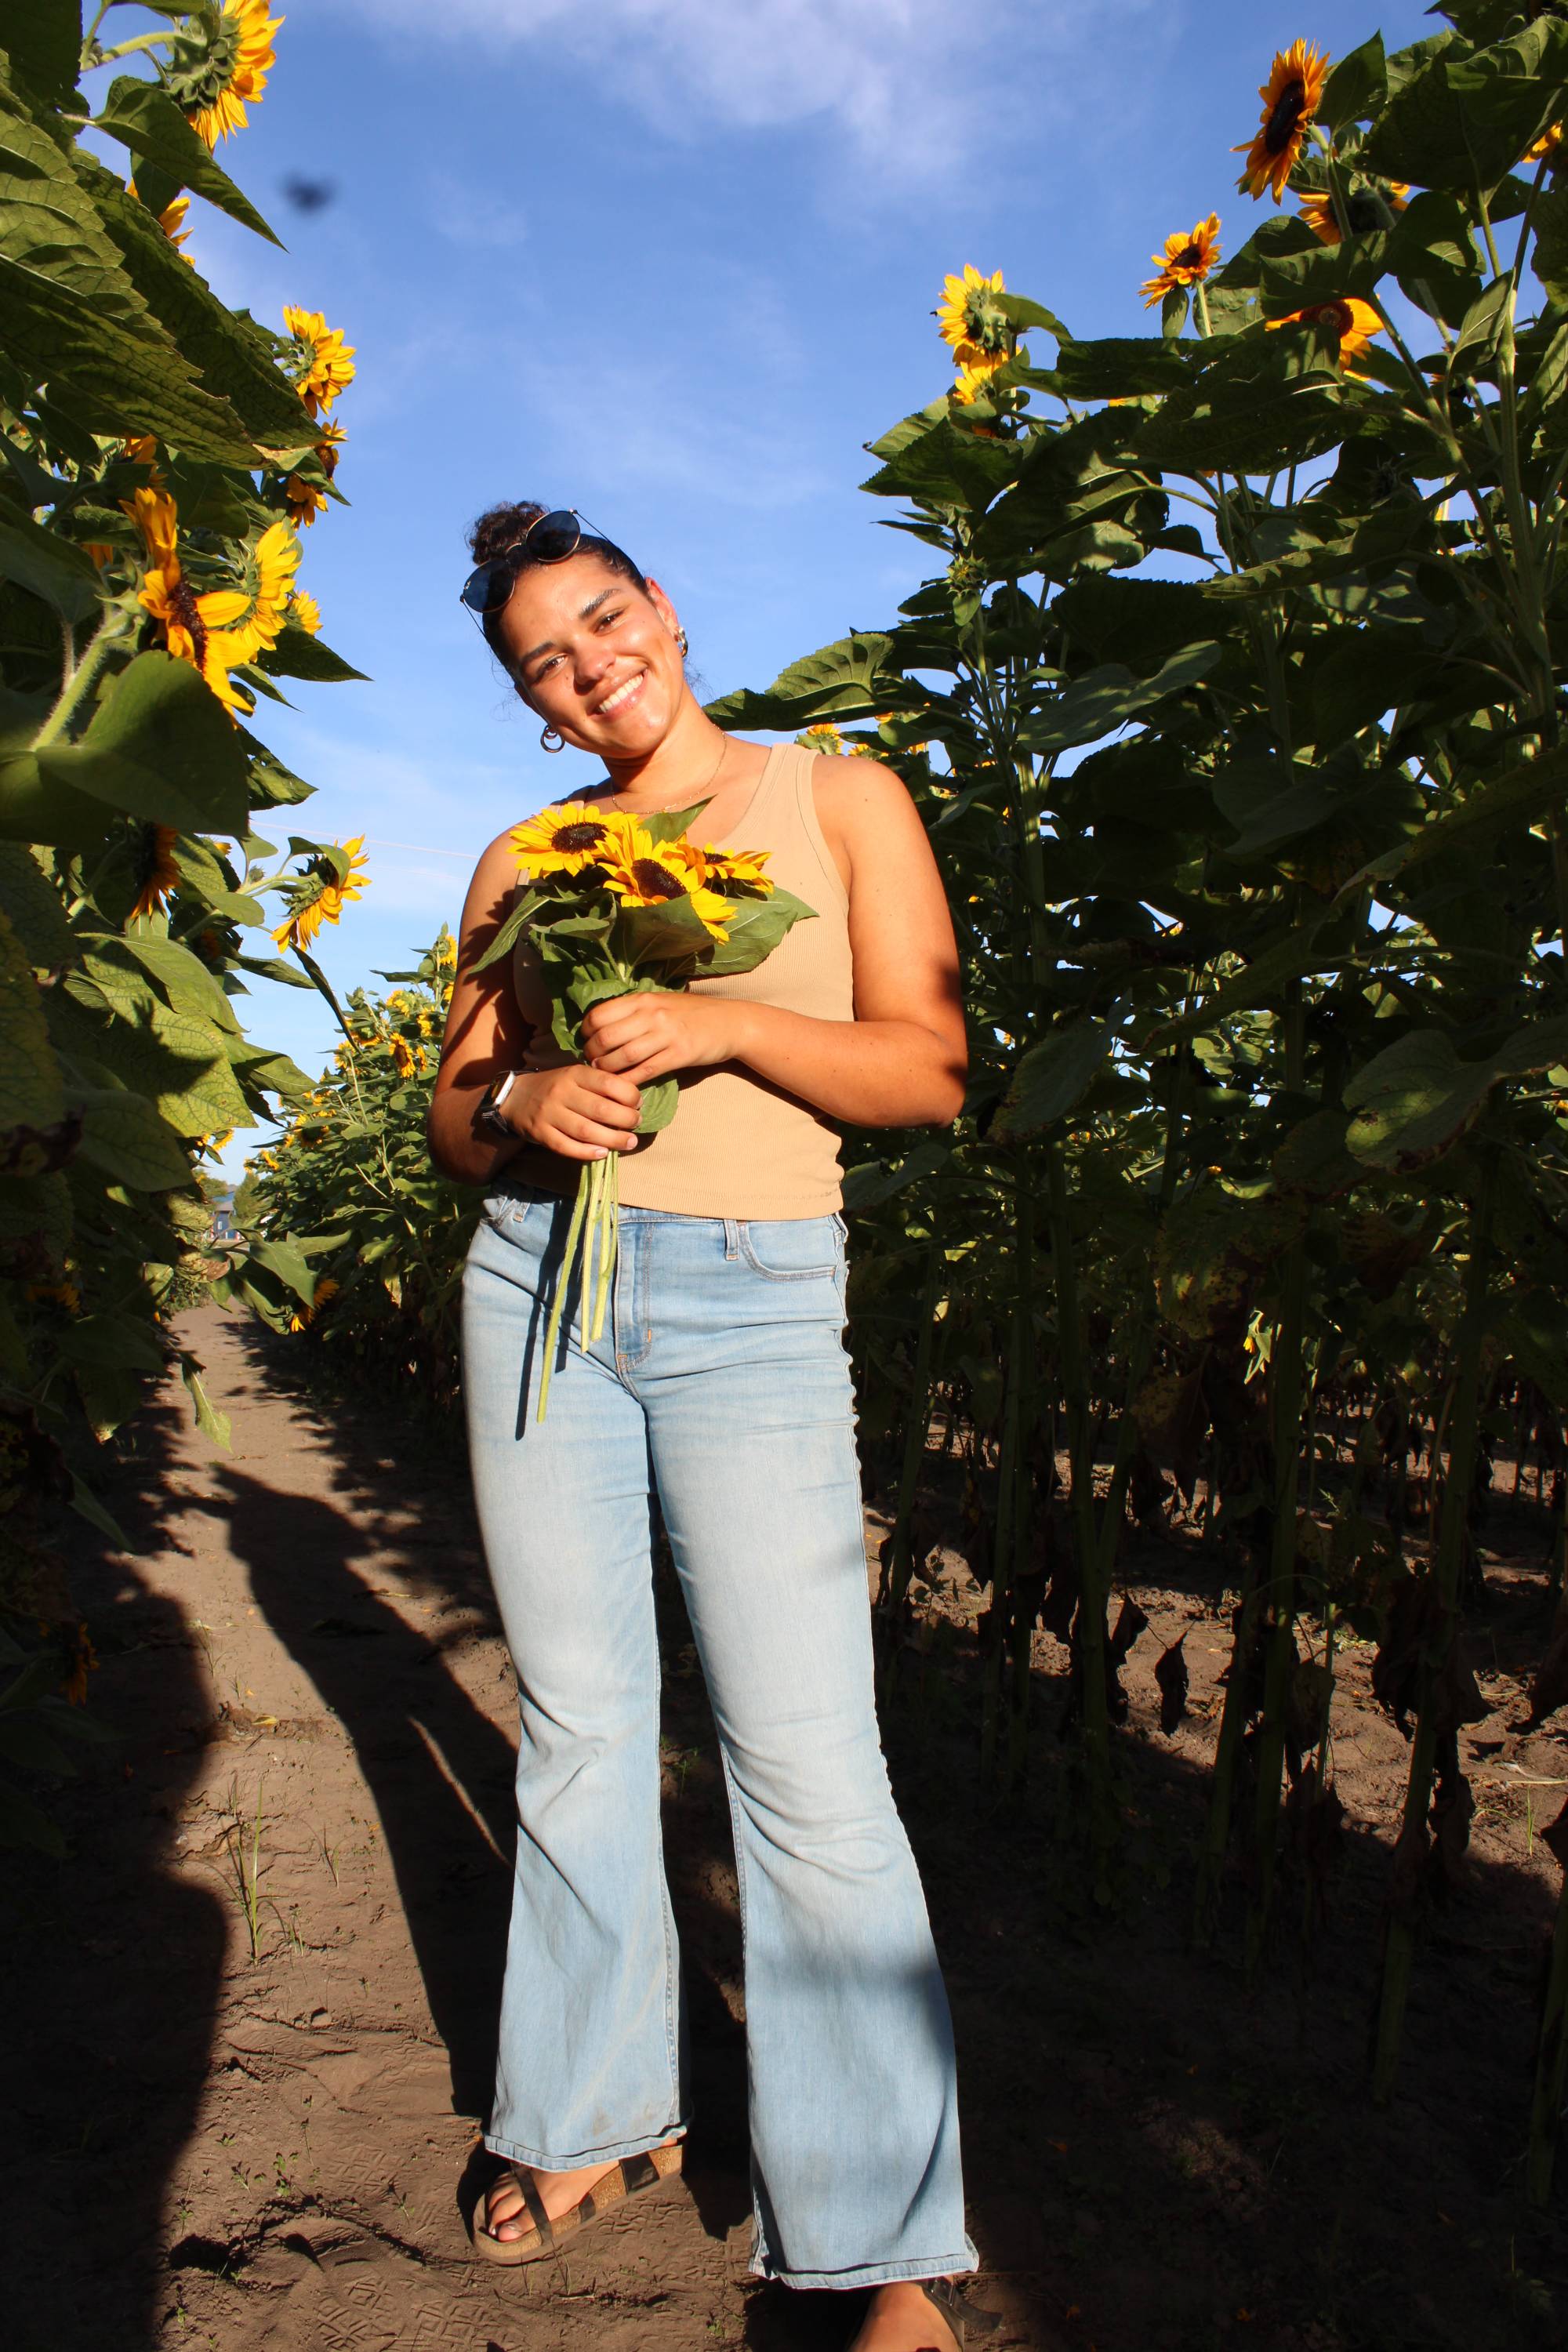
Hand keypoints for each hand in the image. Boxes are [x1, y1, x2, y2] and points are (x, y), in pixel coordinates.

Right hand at [500, 1064, 641, 1160]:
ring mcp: (549, 1114)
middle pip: (601, 1109)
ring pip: (586, 1131)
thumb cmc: (556, 1087)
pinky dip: (587, 1152)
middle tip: (636, 1124)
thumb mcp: (575, 1077)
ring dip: (613, 1139)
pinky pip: (566, 1147)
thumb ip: (600, 1085)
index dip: (629, 1095)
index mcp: (574, 1074)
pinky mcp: (540, 1133)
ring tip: (629, 1142)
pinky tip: (602, 1153)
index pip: (608, 1083)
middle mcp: (561, 1092)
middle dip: (626, 1119)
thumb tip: (634, 1102)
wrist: (515, 1097)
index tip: (638, 1104)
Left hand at [581, 992, 747, 1085]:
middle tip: (592, 1062)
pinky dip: (629, 1081)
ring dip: (607, 1070)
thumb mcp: (661, 1001)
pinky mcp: (679, 1055)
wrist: (729, 1023)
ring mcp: (666, 1035)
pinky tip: (623, 1087)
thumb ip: (634, 1010)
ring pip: (623, 1056)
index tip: (586, 1041)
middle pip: (606, 1037)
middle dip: (592, 1053)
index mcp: (644, 999)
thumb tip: (602, 1024)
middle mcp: (652, 1014)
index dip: (586, 1031)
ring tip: (604, 1075)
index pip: (600, 1014)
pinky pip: (645, 1071)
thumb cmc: (692, 1013)